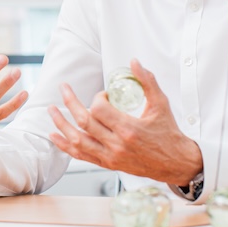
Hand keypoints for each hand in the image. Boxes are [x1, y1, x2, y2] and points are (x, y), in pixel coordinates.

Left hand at [47, 58, 201, 184]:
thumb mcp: (161, 104)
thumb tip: (134, 62)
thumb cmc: (168, 132)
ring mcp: (111, 156)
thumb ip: (147, 81)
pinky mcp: (108, 164)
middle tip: (64, 89)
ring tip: (51, 110)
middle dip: (70, 103)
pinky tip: (54, 135)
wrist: (176, 163)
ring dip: (61, 124)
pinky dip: (65, 146)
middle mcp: (117, 144)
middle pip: (85, 122)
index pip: (100, 109)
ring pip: (78, 140)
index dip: (97, 98)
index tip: (104, 94)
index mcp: (129, 129)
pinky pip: (81, 156)